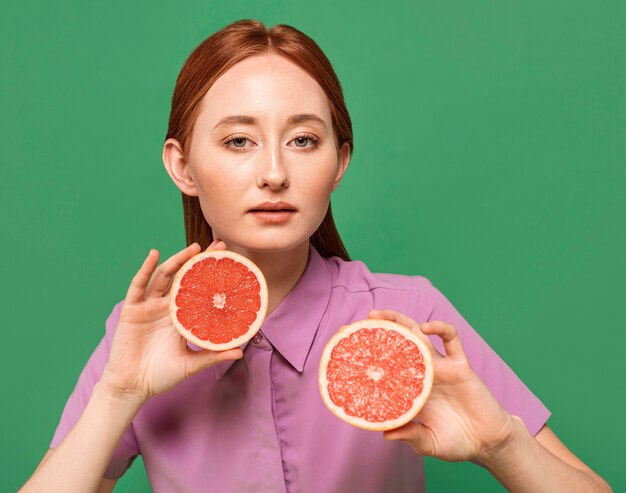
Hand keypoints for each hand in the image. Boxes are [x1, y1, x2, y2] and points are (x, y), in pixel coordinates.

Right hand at [99, 240, 242, 403]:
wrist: (132, 387)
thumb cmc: (160, 376)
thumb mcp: (192, 364)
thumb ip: (214, 355)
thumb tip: (241, 350)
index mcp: (181, 317)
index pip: (199, 290)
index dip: (211, 275)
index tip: (230, 261)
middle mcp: (166, 307)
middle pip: (184, 277)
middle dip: (199, 261)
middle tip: (219, 246)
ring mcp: (148, 307)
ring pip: (164, 277)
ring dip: (178, 260)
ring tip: (194, 248)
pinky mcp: (132, 310)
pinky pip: (138, 285)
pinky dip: (145, 269)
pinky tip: (154, 254)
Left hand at [368, 309, 515, 463]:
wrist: (488, 442)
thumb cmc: (457, 442)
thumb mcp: (429, 443)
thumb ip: (411, 437)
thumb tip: (386, 433)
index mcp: (410, 390)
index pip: (385, 367)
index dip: (369, 358)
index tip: (344, 352)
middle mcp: (422, 373)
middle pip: (397, 344)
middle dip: (378, 331)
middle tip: (356, 324)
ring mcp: (440, 367)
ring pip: (418, 335)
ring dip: (399, 321)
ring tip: (378, 315)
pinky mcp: (460, 365)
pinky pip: (451, 340)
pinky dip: (440, 328)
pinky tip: (426, 327)